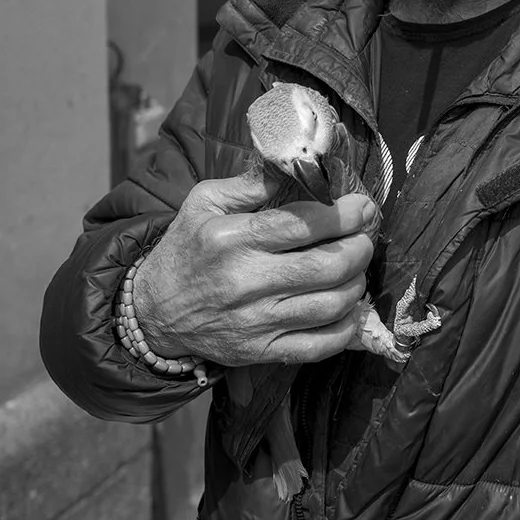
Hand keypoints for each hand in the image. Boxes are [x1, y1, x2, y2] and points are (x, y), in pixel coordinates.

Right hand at [131, 168, 376, 367]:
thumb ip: (251, 183)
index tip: (363, 206)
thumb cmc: (186, 248)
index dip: (344, 214)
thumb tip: (297, 166)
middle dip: (361, 247)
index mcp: (235, 239)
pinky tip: (349, 308)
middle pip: (327, 266)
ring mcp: (255, 323)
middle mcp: (247, 282)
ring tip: (358, 267)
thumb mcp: (205, 202)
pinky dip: (345, 328)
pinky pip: (318, 346)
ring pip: (330, 305)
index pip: (304, 224)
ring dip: (357, 283)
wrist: (152, 311)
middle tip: (367, 235)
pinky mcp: (260, 353)